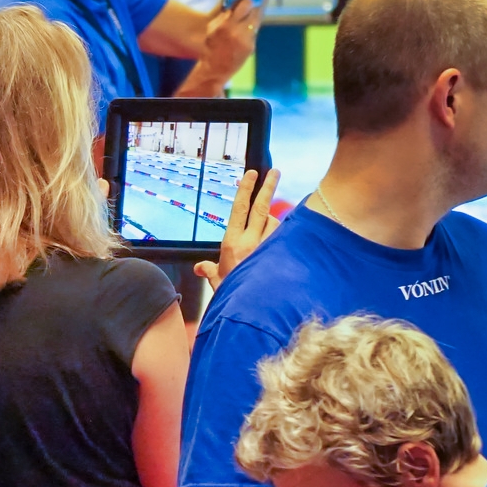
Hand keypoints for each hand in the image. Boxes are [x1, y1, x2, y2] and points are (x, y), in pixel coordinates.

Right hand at [195, 168, 280, 287]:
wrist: (253, 314)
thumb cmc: (235, 298)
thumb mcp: (219, 283)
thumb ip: (210, 271)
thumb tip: (199, 267)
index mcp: (233, 244)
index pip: (240, 208)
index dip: (246, 189)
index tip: (251, 173)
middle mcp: (251, 243)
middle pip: (261, 207)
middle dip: (268, 186)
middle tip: (275, 171)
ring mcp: (269, 249)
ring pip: (276, 225)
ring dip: (274, 226)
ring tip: (269, 240)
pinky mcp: (282, 256)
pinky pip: (285, 240)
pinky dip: (284, 239)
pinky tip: (287, 247)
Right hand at [200, 0, 258, 76]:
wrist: (215, 68)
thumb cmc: (211, 46)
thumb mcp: (212, 28)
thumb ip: (224, 15)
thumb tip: (235, 3)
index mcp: (225, 24)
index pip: (244, 4)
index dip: (245, 1)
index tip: (244, 0)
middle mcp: (237, 31)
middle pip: (253, 11)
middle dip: (250, 8)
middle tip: (248, 8)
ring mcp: (246, 40)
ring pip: (255, 22)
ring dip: (250, 20)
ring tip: (244, 22)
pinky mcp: (251, 47)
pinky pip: (253, 33)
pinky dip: (249, 32)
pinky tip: (242, 35)